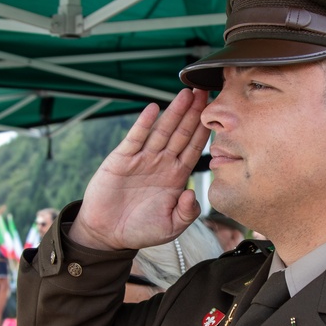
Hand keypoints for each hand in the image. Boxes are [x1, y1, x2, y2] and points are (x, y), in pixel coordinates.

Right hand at [71, 89, 211, 249]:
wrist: (107, 233)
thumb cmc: (140, 230)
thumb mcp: (171, 227)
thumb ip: (187, 213)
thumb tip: (193, 192)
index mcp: (176, 177)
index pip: (195, 148)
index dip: (205, 131)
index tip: (218, 114)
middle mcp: (162, 163)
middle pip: (182, 133)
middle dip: (194, 113)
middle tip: (206, 91)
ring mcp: (142, 159)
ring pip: (162, 130)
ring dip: (174, 112)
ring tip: (185, 93)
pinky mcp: (122, 159)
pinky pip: (136, 137)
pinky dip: (144, 123)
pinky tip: (153, 109)